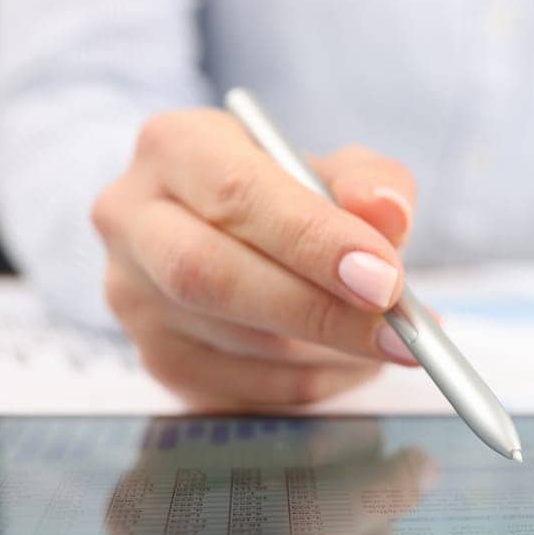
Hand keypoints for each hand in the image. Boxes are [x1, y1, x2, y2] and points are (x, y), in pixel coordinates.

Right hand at [92, 109, 419, 407]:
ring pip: (232, 339)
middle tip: (401, 332)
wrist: (243, 236)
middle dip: (320, 311)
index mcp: (175, 147)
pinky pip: (240, 388)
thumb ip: (374, 182)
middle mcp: (132, 217)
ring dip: (329, 352)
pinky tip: (351, 362)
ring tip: (392, 342)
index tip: (385, 279)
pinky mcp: (155, 357)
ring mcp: (133, 295)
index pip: (236, 194)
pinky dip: (314, 382)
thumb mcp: (340, 170)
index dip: (314, 241)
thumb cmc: (296, 196)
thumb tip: (389, 213)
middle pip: (211, 276)